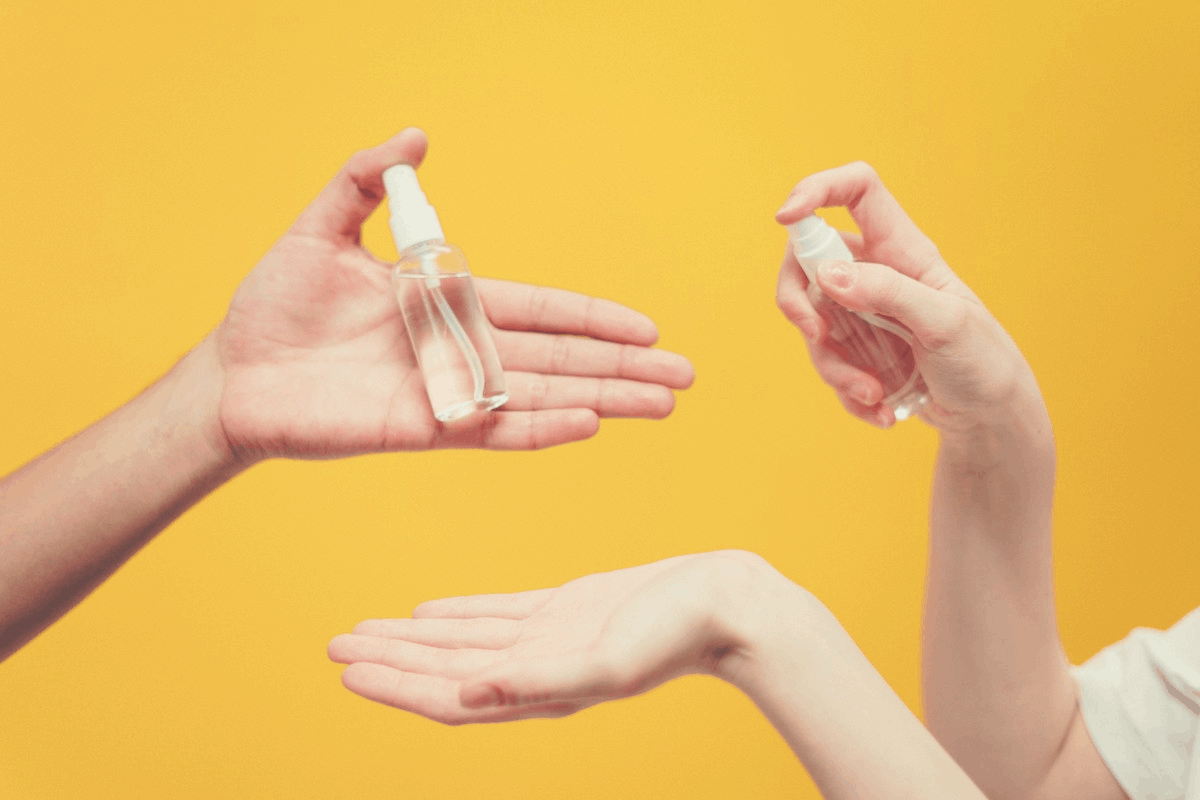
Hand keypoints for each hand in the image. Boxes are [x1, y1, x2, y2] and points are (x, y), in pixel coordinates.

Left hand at [212, 128, 693, 463]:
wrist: (231, 374)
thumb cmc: (275, 305)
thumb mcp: (321, 227)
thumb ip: (368, 180)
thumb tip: (417, 134)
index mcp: (449, 303)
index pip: (542, 311)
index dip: (595, 320)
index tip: (648, 328)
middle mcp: (459, 351)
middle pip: (560, 359)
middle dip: (625, 368)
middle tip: (685, 378)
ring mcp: (446, 394)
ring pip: (542, 395)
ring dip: (604, 399)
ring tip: (661, 405)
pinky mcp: (421, 429)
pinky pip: (493, 429)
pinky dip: (540, 427)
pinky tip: (590, 422)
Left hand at [327, 551, 771, 723]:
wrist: (728, 605)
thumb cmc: (678, 636)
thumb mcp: (608, 663)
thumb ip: (540, 682)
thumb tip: (471, 694)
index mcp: (539, 689)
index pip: (448, 695)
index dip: (395, 685)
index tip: (345, 669)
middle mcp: (535, 669)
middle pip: (443, 669)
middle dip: (389, 660)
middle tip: (332, 646)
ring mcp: (548, 638)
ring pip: (462, 640)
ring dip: (412, 637)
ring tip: (365, 630)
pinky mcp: (565, 609)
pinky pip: (495, 613)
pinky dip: (456, 613)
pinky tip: (428, 610)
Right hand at [774, 162, 1039, 433]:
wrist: (990, 415)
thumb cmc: (983, 359)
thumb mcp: (944, 323)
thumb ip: (888, 292)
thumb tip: (828, 274)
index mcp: (902, 249)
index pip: (856, 190)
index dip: (816, 189)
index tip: (784, 217)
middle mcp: (875, 273)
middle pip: (808, 261)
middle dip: (798, 302)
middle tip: (814, 335)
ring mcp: (861, 312)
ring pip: (812, 323)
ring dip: (834, 366)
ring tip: (874, 394)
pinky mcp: (857, 350)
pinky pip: (827, 363)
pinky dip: (846, 393)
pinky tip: (880, 410)